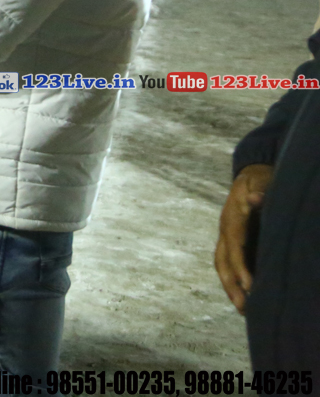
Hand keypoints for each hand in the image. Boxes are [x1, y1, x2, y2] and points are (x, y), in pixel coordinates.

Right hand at [215, 163, 272, 313]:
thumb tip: (253, 199)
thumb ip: (259, 190)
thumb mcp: (261, 180)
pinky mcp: (233, 240)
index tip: (251, 287)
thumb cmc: (260, 178)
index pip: (234, 248)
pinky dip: (235, 280)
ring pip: (222, 265)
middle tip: (243, 308)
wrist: (252, 173)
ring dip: (230, 287)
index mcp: (231, 218)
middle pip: (221, 261)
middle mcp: (225, 230)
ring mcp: (227, 236)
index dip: (240, 268)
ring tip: (243, 309)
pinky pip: (230, 263)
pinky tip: (248, 295)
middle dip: (230, 286)